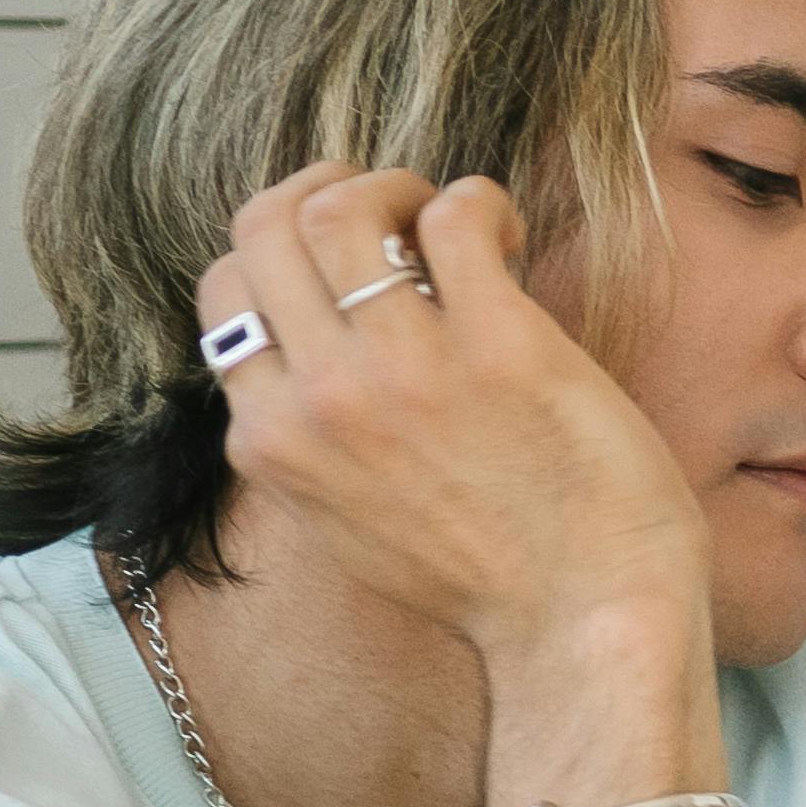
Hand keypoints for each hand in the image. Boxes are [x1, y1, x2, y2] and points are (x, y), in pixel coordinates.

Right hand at [195, 166, 702, 677]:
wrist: (582, 620)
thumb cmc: (481, 573)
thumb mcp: (341, 520)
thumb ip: (304, 440)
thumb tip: (302, 349)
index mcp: (272, 441)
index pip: (224, 292)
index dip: (280, 250)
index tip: (340, 260)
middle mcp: (320, 401)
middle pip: (264, 228)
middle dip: (325, 192)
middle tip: (390, 213)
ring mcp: (404, 370)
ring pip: (341, 206)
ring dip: (396, 187)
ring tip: (443, 217)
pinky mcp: (499, 345)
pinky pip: (454, 215)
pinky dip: (477, 200)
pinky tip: (503, 235)